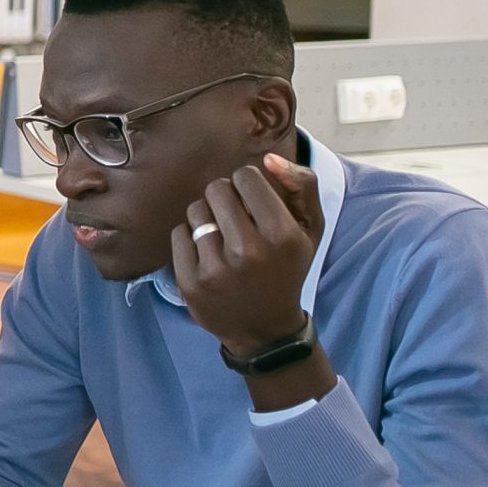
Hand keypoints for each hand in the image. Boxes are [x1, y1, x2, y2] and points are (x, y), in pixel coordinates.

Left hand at [168, 153, 322, 355]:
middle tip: (236, 218)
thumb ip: (301, 185)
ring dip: (206, 217)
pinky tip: (208, 253)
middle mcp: (248, 252)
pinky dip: (190, 237)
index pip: (246, 177)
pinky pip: (178, 233)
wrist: (265, 328)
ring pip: (195, 210)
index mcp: (282, 235)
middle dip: (225, 197)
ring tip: (223, 236)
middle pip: (216, 189)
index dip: (247, 183)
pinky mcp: (190, 282)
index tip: (253, 201)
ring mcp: (216, 269)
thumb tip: (268, 158)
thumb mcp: (309, 229)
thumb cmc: (287, 268)